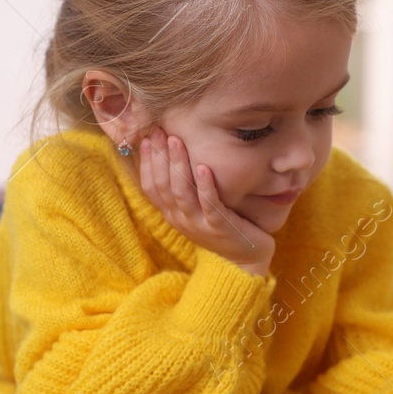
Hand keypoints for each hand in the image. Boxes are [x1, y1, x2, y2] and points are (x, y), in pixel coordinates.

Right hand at [136, 127, 274, 274]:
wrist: (245, 262)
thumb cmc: (222, 228)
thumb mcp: (197, 209)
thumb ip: (185, 189)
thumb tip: (174, 156)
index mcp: (172, 214)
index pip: (151, 187)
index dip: (147, 163)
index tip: (148, 137)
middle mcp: (181, 220)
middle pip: (164, 186)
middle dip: (161, 156)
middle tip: (160, 131)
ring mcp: (199, 225)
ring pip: (182, 193)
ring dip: (178, 165)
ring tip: (177, 141)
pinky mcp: (220, 228)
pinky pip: (210, 206)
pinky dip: (205, 186)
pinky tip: (204, 168)